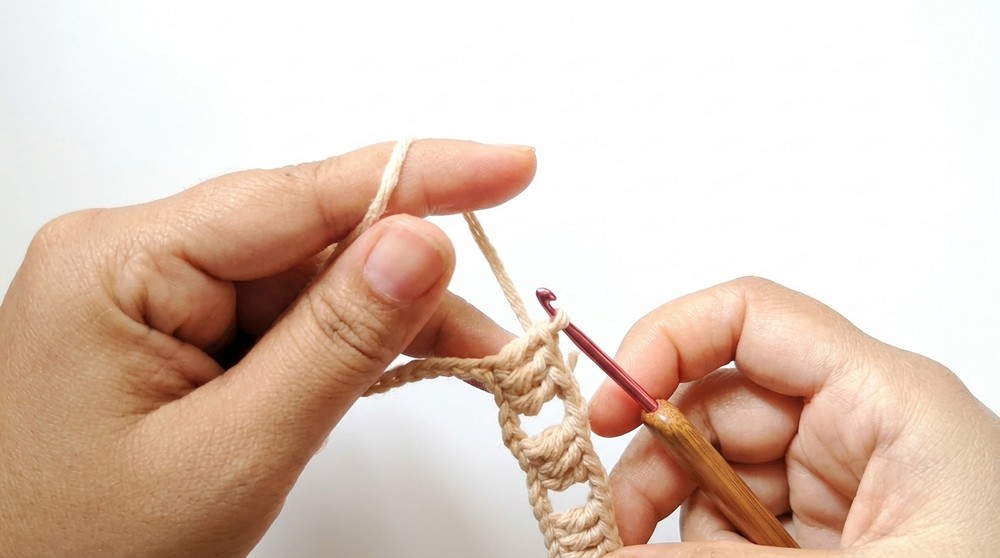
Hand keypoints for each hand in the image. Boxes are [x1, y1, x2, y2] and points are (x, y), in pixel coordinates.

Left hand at [0, 140, 534, 557]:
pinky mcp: (173, 334)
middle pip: (310, 240)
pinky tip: (395, 360)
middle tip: (498, 328)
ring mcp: (152, 297)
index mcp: (120, 265)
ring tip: (468, 358)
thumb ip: (335, 342)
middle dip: (411, 280)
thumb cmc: (84, 552)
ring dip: (387, 321)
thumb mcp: (232, 453)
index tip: (509, 167)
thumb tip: (421, 244)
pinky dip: (346, 345)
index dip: (420, 175)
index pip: (298, 195)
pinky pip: (281, 319)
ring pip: (306, 283)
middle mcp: (133, 261)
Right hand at [590, 277, 999, 556]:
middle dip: (657, 461)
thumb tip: (622, 556)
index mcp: (887, 400)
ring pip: (716, 467)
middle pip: (716, 401)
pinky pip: (736, 515)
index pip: (753, 317)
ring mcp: (838, 477)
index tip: (611, 408)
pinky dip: (706, 547)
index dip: (665, 343)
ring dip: (678, 514)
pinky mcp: (828, 525)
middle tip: (618, 529)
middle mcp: (858, 423)